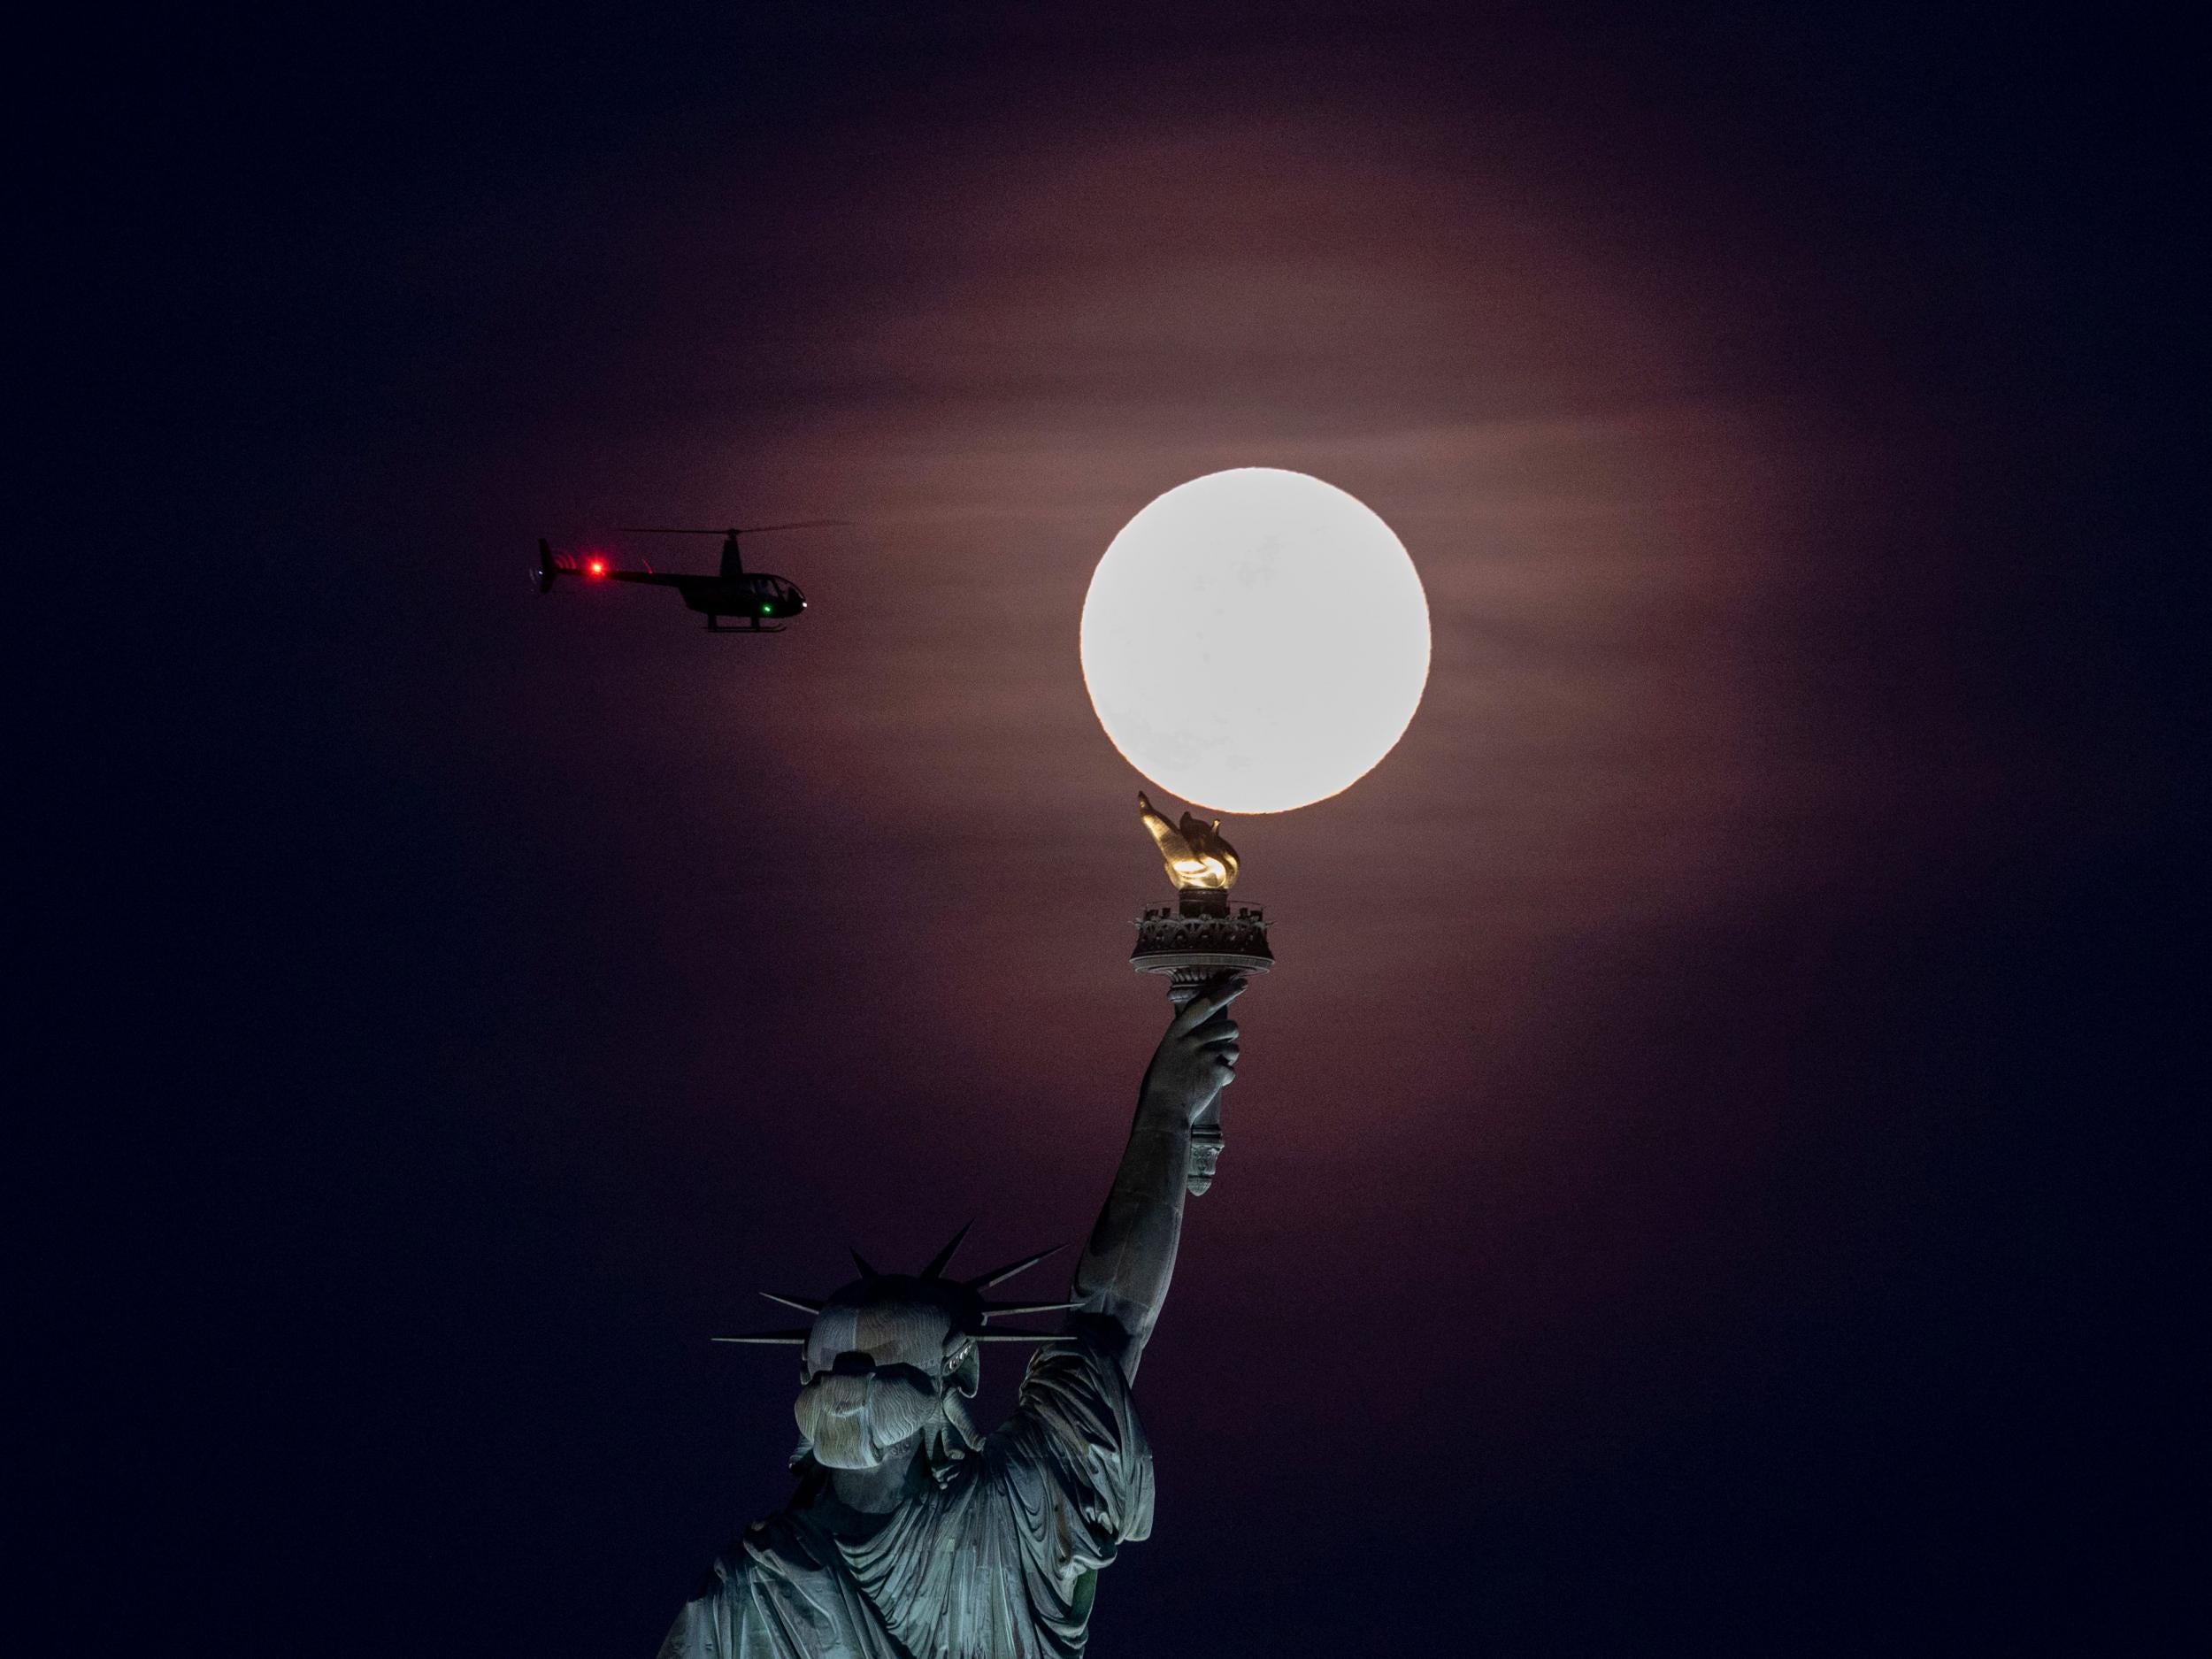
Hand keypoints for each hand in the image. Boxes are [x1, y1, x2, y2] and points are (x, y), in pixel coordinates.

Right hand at [1139, 975, 1245, 1124]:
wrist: (1164, 1110)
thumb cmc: (1163, 1083)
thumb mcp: (1168, 1054)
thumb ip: (1187, 1040)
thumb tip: (1209, 1033)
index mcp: (1177, 1032)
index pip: (1205, 1005)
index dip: (1225, 992)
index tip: (1241, 983)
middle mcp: (1192, 1040)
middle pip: (1229, 1027)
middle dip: (1230, 1037)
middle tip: (1221, 1049)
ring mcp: (1205, 1055)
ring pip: (1234, 1049)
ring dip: (1228, 1058)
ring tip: (1211, 1070)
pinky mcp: (1216, 1072)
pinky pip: (1231, 1070)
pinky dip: (1224, 1079)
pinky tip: (1208, 1085)